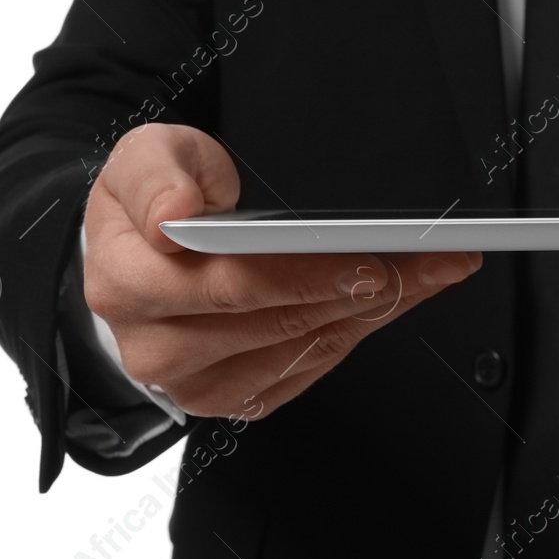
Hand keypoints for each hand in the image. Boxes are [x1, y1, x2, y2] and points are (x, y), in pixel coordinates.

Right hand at [83, 123, 481, 420]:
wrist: (138, 256)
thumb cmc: (152, 205)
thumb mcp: (144, 159)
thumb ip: (156, 176)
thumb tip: (176, 210)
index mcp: (126, 283)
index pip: (234, 284)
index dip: (309, 275)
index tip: (371, 259)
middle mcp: (156, 346)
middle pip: (283, 321)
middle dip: (368, 286)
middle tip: (432, 258)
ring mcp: (194, 382)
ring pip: (307, 347)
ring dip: (378, 309)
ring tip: (431, 269)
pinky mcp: (231, 399)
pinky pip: (310, 368)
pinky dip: (359, 330)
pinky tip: (395, 297)